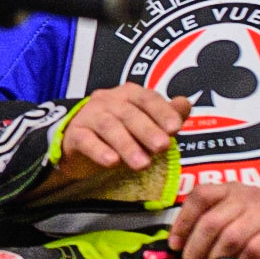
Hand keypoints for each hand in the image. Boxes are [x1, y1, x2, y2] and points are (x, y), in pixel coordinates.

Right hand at [58, 84, 190, 173]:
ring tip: (142, 164)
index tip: (175, 128)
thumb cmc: (118, 132)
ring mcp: (89, 116)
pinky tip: (111, 162)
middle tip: (162, 147)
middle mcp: (108, 100)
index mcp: (129, 94)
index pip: (147, 98)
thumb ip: (166, 115)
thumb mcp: (144, 124)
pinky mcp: (74, 134)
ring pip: (108, 126)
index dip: (161, 111)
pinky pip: (85, 140)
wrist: (79, 144)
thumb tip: (185, 104)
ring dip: (127, 145)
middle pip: (128, 113)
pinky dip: (99, 150)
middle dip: (147, 130)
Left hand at [168, 181, 259, 258]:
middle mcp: (244, 197)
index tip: (174, 246)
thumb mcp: (225, 209)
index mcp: (225, 189)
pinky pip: (253, 250)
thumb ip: (203, 221)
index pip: (199, 197)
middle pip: (211, 223)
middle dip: (195, 251)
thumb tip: (177, 247)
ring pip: (231, 238)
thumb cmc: (246, 216)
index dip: (182, 222)